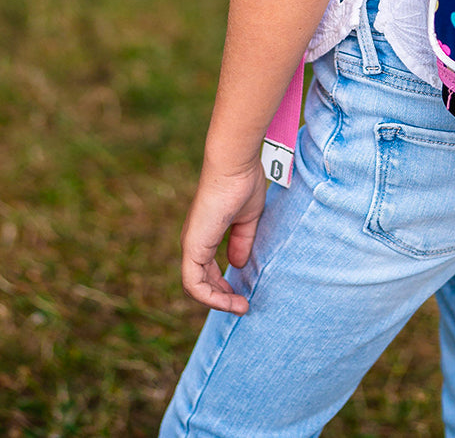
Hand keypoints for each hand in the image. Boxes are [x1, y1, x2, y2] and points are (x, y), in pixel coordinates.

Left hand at [179, 157, 269, 314]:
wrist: (234, 165)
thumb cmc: (242, 183)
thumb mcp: (247, 218)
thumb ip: (242, 241)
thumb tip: (237, 264)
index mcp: (205, 234)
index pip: (207, 270)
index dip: (223, 285)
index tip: (242, 294)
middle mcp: (194, 241)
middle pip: (201, 282)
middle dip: (222, 297)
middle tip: (243, 305)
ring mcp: (191, 244)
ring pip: (196, 286)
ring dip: (218, 301)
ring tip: (241, 306)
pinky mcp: (192, 247)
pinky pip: (194, 283)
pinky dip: (210, 296)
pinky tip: (230, 299)